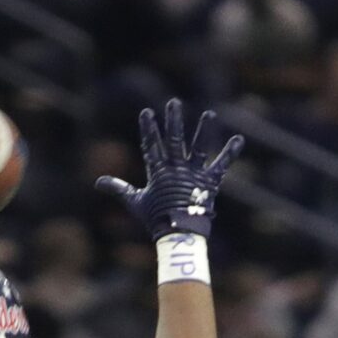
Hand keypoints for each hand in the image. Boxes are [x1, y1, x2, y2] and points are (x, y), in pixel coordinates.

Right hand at [96, 98, 241, 239]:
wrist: (177, 235)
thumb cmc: (155, 219)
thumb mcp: (135, 202)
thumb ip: (119, 188)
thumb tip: (98, 182)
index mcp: (158, 173)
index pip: (151, 146)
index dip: (148, 129)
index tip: (147, 113)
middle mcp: (176, 169)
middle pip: (174, 141)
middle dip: (173, 121)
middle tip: (173, 103)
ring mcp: (194, 175)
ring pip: (199, 148)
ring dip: (204, 131)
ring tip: (210, 114)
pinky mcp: (209, 182)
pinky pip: (221, 165)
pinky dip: (230, 153)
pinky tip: (239, 139)